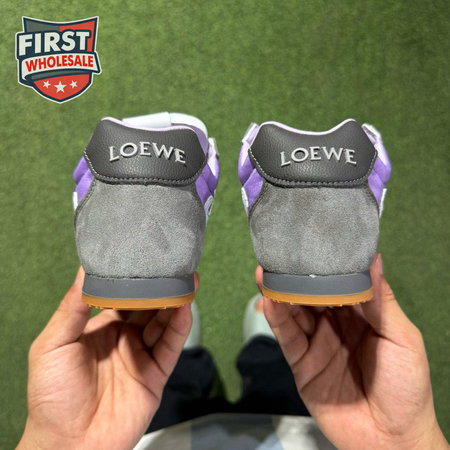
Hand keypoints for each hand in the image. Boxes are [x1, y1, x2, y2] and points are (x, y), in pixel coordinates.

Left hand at [18, 268, 194, 449]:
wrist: (69, 446)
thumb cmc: (52, 397)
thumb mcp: (52, 346)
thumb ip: (71, 309)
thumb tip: (84, 271)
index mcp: (99, 328)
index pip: (121, 296)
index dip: (133, 279)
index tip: (143, 259)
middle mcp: (123, 338)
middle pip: (147, 306)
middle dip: (159, 287)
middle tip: (171, 266)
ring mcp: (140, 356)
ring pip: (163, 323)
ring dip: (175, 303)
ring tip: (185, 281)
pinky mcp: (155, 375)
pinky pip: (171, 347)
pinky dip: (180, 328)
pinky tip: (185, 309)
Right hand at [259, 254, 446, 449]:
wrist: (391, 441)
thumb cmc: (406, 387)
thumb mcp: (401, 338)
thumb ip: (382, 300)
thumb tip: (373, 258)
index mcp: (361, 316)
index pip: (339, 285)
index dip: (326, 267)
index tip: (313, 246)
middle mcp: (335, 326)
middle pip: (312, 296)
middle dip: (297, 277)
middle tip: (281, 255)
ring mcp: (317, 344)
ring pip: (295, 313)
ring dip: (281, 293)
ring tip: (267, 272)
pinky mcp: (302, 364)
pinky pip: (287, 338)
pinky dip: (276, 319)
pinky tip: (268, 301)